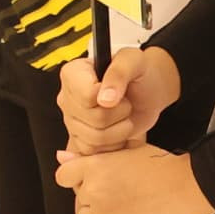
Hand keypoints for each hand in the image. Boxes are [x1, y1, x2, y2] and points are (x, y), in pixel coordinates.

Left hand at [55, 141, 214, 213]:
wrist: (190, 187)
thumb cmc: (166, 167)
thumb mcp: (129, 150)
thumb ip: (95, 155)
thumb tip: (62, 157)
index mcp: (96, 165)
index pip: (63, 176)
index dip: (76, 179)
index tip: (89, 180)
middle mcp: (94, 189)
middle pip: (77, 199)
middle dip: (93, 197)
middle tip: (120, 193)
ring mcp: (102, 213)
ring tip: (124, 208)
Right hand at [60, 46, 181, 158]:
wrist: (147, 92)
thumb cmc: (139, 72)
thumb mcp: (134, 61)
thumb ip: (119, 73)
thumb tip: (105, 99)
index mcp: (72, 74)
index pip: (87, 96)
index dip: (109, 98)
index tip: (119, 92)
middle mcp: (67, 98)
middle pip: (92, 119)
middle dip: (119, 113)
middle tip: (126, 104)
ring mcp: (71, 122)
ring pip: (94, 139)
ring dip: (120, 130)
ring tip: (125, 116)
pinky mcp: (80, 141)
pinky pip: (94, 152)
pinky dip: (114, 145)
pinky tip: (119, 131)